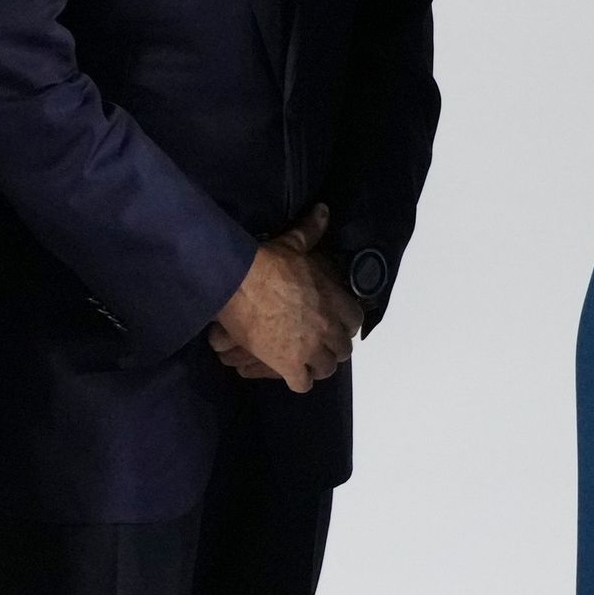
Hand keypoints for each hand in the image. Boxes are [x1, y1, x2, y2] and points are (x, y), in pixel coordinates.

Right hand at [209, 208, 354, 391]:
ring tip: (303, 360)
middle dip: (330, 348)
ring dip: (316, 366)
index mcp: (337, 302)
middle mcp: (330, 329)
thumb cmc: (268, 263)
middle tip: (314, 343)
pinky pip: (302, 384)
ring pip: (325, 369)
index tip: (331, 323)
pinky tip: (288, 372)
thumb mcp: (294, 244)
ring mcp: (311, 350)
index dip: (343, 324)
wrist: (238, 283)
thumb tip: (324, 210)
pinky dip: (297, 380)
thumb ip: (312, 231)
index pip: (355, 322)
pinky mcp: (289, 365)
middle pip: (342, 350)